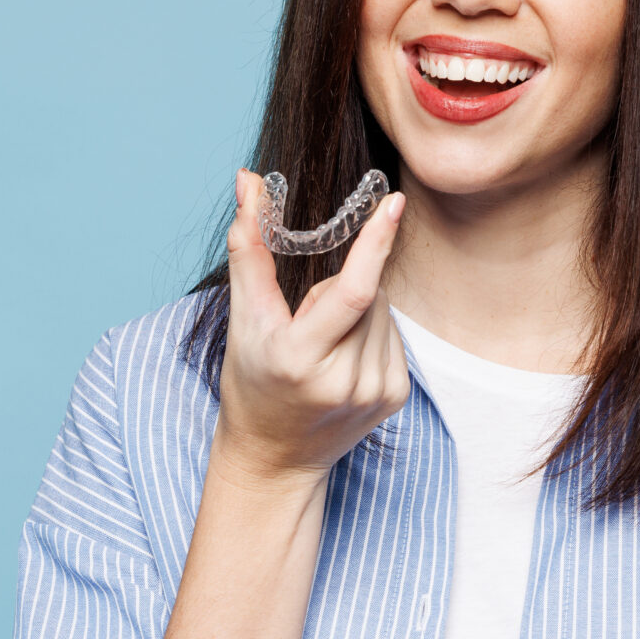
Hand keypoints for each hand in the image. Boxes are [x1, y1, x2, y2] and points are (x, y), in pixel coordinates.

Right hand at [214, 169, 409, 484]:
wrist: (275, 458)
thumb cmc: (252, 383)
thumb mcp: (243, 320)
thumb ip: (248, 248)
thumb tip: (249, 180)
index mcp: (300, 358)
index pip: (353, 292)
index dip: (375, 244)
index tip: (394, 203)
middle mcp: (343, 380)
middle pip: (367, 293)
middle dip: (341, 288)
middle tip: (307, 322)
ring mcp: (375, 392)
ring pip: (385, 310)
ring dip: (359, 310)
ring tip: (324, 345)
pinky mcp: (396, 398)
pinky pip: (393, 335)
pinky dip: (371, 333)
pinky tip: (344, 360)